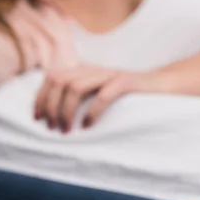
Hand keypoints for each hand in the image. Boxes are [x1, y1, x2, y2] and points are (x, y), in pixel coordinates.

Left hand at [34, 65, 162, 132]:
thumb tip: (49, 114)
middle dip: (50, 105)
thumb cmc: (124, 97)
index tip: (37, 118)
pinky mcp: (126, 82)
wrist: (162, 87)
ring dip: (66, 111)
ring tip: (67, 130)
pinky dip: (91, 112)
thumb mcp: (95, 93)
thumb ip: (75, 97)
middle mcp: (92, 69)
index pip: (51, 77)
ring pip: (75, 87)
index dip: (40, 97)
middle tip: (53, 128)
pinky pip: (103, 95)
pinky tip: (88, 127)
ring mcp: (109, 74)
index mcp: (82, 70)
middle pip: (58, 80)